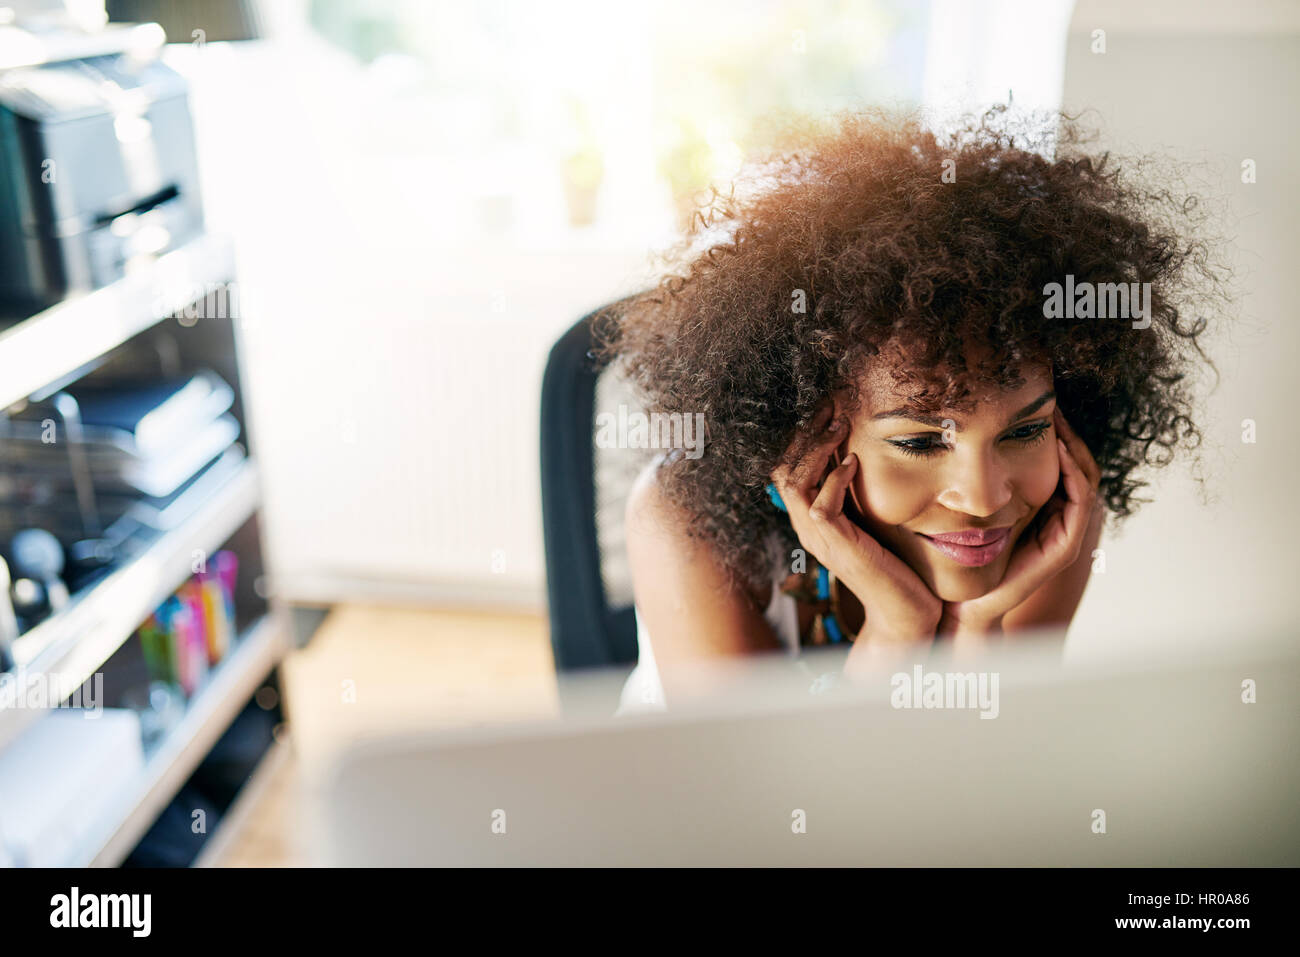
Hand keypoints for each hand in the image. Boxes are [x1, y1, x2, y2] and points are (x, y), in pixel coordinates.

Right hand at [771, 413, 940, 676]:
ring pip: (794, 483)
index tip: (824, 410)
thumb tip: (861, 456)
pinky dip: (836, 479)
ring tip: (840, 426)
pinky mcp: (838, 548)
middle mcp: (807, 529)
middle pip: (782, 471)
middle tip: (828, 408)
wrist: (906, 611)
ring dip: (817, 450)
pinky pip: (821, 506)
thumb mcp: (871, 521)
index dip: (800, 438)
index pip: (787, 471)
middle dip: (804, 434)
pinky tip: (855, 462)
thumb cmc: (896, 565)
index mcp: (811, 521)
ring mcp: (819, 540)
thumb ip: (858, 496)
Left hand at [938, 407, 1101, 637]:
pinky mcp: (1063, 547)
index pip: (1062, 459)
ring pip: (1085, 477)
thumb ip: (977, 477)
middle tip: (1054, 400)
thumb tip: (960, 431)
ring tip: (1058, 417)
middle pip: (1078, 462)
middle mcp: (1057, 517)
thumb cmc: (960, 556)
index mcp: (1042, 506)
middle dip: (1069, 430)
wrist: (963, 603)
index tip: (1039, 401)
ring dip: (1074, 445)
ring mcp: (1064, 533)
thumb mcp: (969, 505)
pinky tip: (1058, 450)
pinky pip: (1079, 503)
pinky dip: (1072, 473)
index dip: (1056, 430)